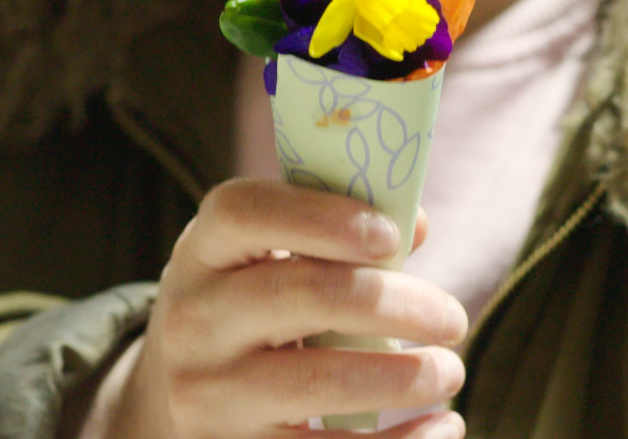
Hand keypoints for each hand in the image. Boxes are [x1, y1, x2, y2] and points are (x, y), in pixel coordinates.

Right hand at [110, 179, 467, 438]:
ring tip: (448, 372)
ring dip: (402, 378)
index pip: (245, 211)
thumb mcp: (261, 262)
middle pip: (300, 296)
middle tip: (453, 319)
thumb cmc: (246, 312)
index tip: (391, 236)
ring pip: (318, 383)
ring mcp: (209, 393)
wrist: (174, 400)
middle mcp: (195, 319)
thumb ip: (331, 235)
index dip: (321, 216)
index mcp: (204, 251)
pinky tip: (441, 427)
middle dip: (392, 304)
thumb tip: (416, 226)